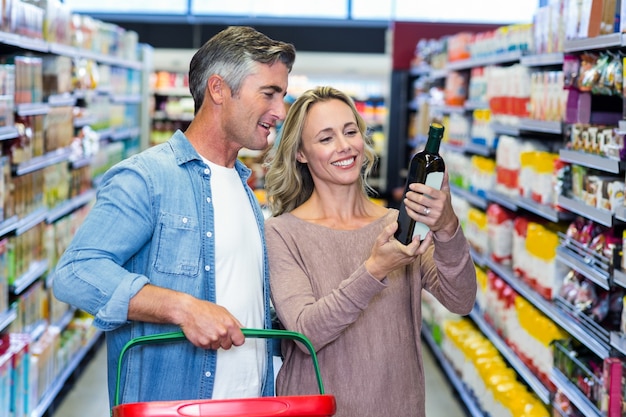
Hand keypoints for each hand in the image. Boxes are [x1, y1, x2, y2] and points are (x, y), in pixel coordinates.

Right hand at [128, 285, 244, 350]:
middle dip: (224, 341)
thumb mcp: (223, 311)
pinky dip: (205, 342)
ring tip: (208, 330)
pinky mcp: (203, 343)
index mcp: (229, 324)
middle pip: (228, 346)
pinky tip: (202, 333)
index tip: (234, 339)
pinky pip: (208, 348)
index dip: (236, 340)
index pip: (240, 340)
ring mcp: (213, 339)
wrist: (188, 311)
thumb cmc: (204, 309)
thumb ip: (234, 322)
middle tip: (217, 332)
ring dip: (214, 341)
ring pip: (217, 347)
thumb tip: (242, 330)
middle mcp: (222, 333)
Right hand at [365, 221, 429, 279]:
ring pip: (421, 252)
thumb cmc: (379, 254)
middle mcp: (407, 256)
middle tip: (430, 232)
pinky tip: (420, 241)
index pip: (414, 247)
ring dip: (425, 244)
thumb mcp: (380, 240)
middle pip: (422, 250)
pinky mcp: (409, 260)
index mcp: (401, 251)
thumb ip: (387, 231)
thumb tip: (395, 223)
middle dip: (428, 241)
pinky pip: (418, 254)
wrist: (379, 266)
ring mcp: (409, 259)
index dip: (417, 240)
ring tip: (427, 235)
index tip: (417, 233)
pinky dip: (421, 247)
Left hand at [402, 169, 457, 240]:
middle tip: (408, 193)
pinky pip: (417, 217)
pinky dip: (410, 212)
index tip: (412, 186)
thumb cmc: (445, 205)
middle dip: (412, 196)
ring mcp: (434, 215)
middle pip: (422, 200)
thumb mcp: (446, 192)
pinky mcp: (430, 222)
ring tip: (406, 199)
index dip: (419, 187)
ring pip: (418, 208)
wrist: (448, 222)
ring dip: (409, 203)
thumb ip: (444, 180)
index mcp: (442, 197)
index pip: (429, 190)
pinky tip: (408, 208)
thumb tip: (444, 167)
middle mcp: (439, 206)